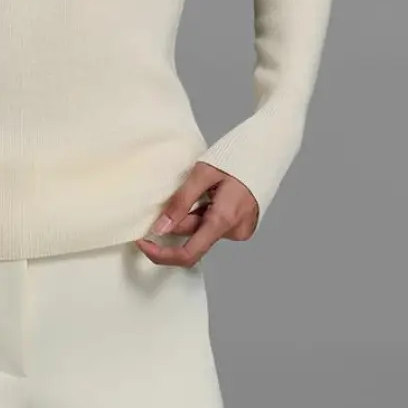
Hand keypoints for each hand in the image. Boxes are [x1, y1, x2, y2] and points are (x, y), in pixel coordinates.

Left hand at [135, 161, 259, 265]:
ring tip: (204, 189)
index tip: (144, 243)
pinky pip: (214, 227)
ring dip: (193, 215)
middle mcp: (234, 231)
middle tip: (177, 196)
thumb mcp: (202, 174)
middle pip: (194, 238)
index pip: (188, 253)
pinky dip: (205, 214)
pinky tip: (212, 196)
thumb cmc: (235, 158)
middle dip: (179, 221)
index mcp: (224, 219)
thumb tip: (159, 228)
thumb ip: (180, 202)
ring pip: (203, 232)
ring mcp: (240, 230)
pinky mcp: (241, 227)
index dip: (162, 254)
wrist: (264, 153)